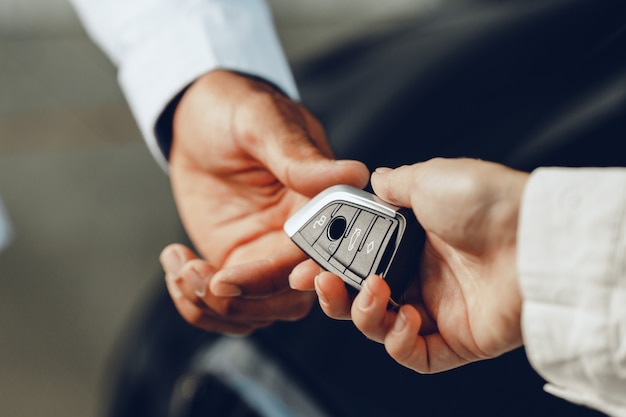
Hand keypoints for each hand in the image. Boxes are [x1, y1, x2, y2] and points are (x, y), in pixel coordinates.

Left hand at [160, 70, 368, 334]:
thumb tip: (355, 175)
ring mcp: (264, 256)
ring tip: (179, 266)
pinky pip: (222, 305)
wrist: (197, 119)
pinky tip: (175, 264)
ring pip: (255, 312)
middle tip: (203, 276)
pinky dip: (195, 303)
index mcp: (320, 205)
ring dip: (212, 306)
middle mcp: (298, 239)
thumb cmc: (236, 109)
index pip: (324, 255)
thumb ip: (301, 158)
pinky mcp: (233, 263)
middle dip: (243, 300)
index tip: (254, 277)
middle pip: (290, 299)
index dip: (299, 278)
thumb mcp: (264, 124)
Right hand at [291, 158, 527, 371]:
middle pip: (360, 298)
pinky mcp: (457, 340)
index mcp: (412, 241)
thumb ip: (393, 185)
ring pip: (379, 327)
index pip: (357, 260)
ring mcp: (438, 309)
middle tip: (318, 282)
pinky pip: (415, 356)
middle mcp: (421, 276)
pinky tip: (405, 318)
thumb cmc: (487, 202)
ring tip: (373, 291)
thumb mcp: (428, 178)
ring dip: (363, 314)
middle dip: (332, 294)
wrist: (533, 235)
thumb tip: (375, 180)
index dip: (328, 264)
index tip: (304, 263)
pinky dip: (399, 343)